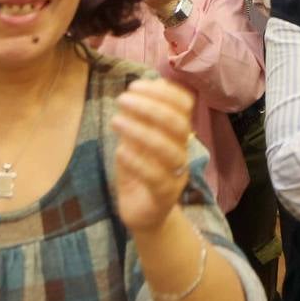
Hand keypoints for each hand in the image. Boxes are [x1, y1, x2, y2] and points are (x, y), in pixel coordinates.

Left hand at [111, 78, 196, 232]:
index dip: (163, 92)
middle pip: (178, 124)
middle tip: (122, 99)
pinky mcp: (164, 196)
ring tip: (116, 121)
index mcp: (178, 134)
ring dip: (141, 131)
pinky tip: (120, 151)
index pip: (184, 105)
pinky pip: (155, 177)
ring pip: (168, 149)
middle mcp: (182, 151)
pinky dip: (137, 161)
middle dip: (150, 107)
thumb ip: (141, 119)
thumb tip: (140, 89)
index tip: (135, 85)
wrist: (144, 215)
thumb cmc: (140, 172)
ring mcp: (176, 174)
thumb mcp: (137, 141)